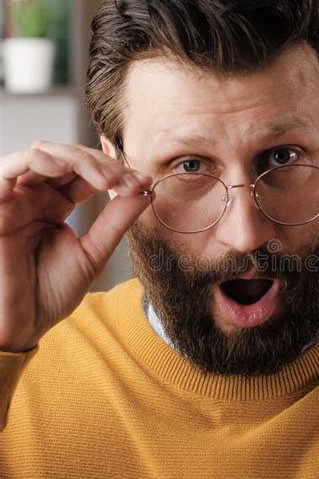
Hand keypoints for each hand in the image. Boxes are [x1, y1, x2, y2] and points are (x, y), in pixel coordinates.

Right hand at [0, 140, 151, 352]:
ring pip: (43, 153)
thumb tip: (145, 191)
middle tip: (127, 181)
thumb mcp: (92, 253)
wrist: (21, 325)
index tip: (142, 184)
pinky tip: (64, 166)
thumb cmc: (50, 294)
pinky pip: (11, 166)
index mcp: (54, 204)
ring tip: (106, 178)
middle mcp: (34, 196)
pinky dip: (39, 158)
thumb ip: (116, 221)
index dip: (115, 173)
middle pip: (69, 158)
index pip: (86, 173)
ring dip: (78, 158)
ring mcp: (15, 197)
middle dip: (103, 164)